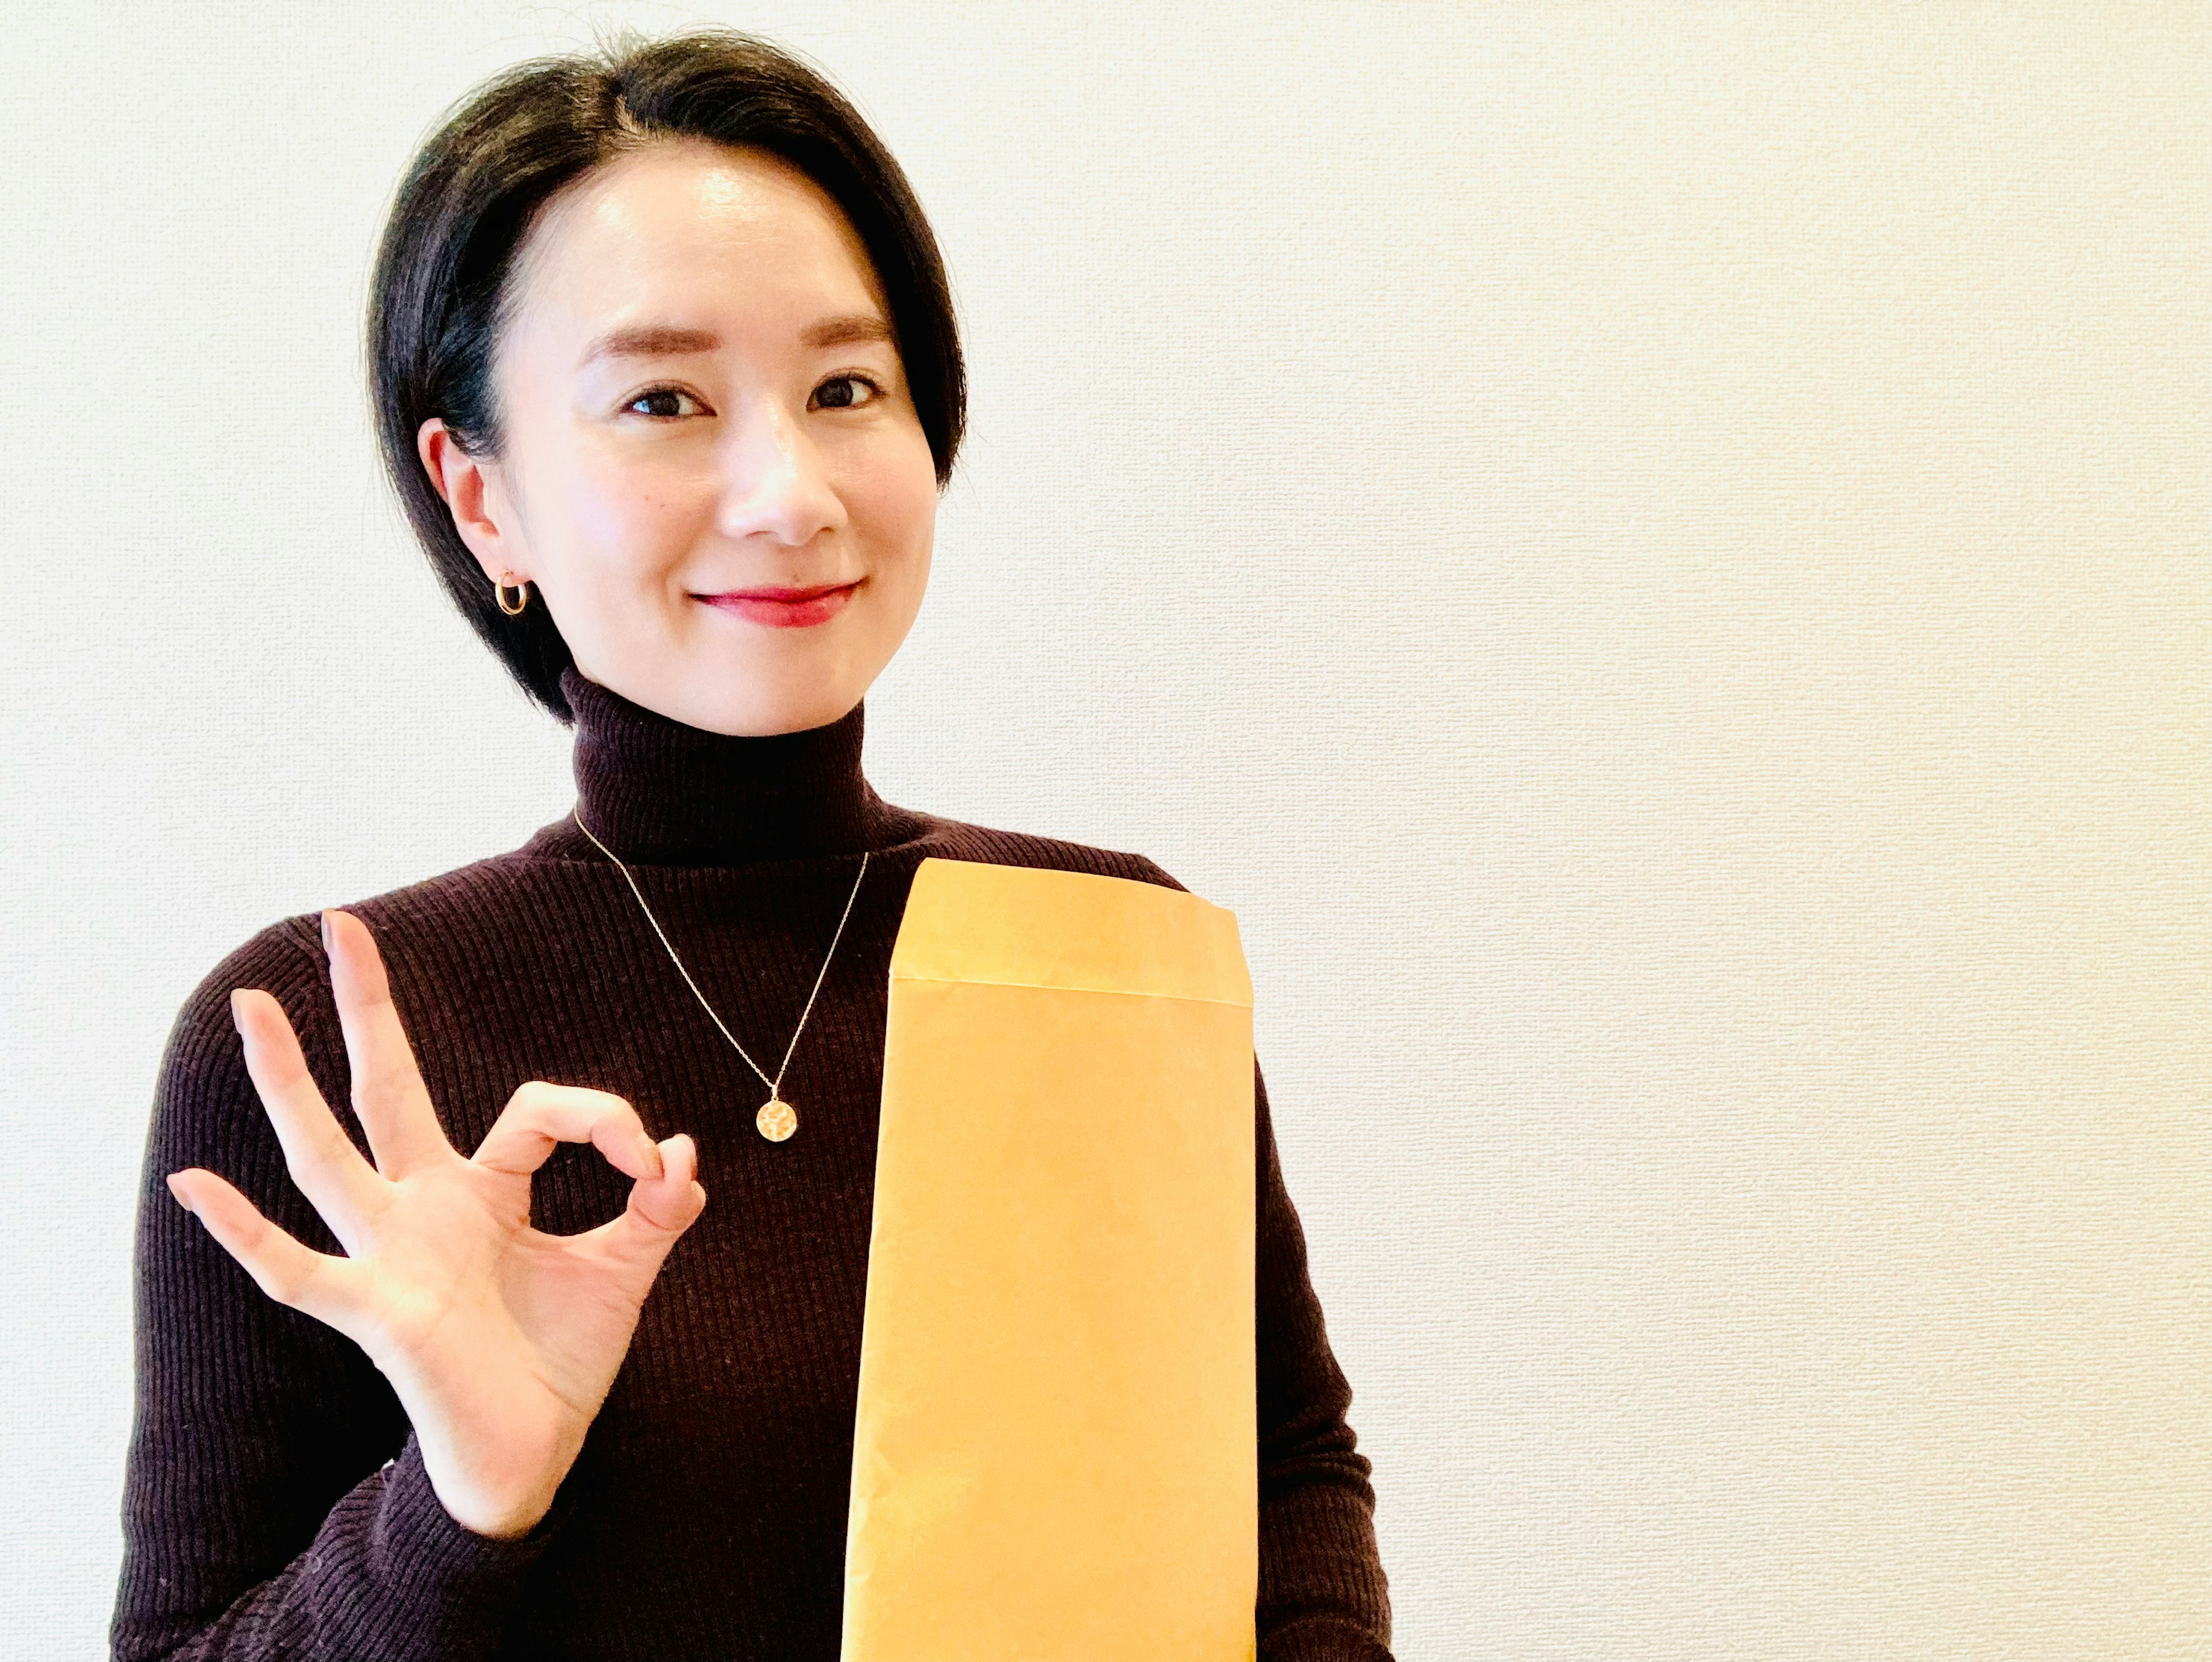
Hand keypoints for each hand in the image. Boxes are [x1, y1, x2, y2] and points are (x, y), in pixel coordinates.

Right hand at [167, 907, 707, 1539]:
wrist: (535, 1450)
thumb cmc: (560, 1359)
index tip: (654, 1163)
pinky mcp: (374, 1309)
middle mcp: (426, 1207)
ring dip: (288, 1080)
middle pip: (388, 1089)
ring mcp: (390, 1253)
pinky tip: (195, 1185)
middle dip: (369, 1007)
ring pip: (329, 1154)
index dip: (606, 1121)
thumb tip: (683, 1154)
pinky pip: (297, 1268)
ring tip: (252, 1007)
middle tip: (341, 923)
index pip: (537, 1110)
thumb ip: (657, 1211)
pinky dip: (245, 1231)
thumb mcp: (625, 1271)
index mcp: (485, 1189)